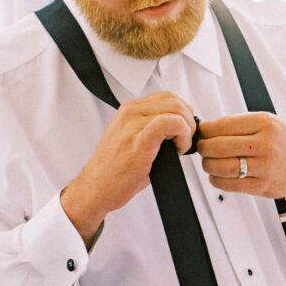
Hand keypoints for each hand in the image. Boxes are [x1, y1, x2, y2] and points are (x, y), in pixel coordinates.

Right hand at [60, 91, 197, 242]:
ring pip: (176, 110)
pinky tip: (179, 149)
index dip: (183, 112)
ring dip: (187, 128)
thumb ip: (152, 126)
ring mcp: (133, 124)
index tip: (183, 130)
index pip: (168, 96)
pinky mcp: (140, 140)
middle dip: (188, 120)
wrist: (97, 188)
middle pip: (175, 101)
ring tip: (180, 146)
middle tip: (185, 139)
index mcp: (129, 110)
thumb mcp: (132, 138)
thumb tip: (181, 125)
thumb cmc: (116, 170)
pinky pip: (171, 123)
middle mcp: (130, 113)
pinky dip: (183, 135)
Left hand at [196, 113, 285, 200]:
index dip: (205, 130)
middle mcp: (266, 145)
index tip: (202, 133)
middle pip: (218, 147)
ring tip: (209, 162)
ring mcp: (265, 167)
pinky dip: (216, 180)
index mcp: (265, 124)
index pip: (222, 126)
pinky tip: (219, 175)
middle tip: (202, 147)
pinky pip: (229, 185)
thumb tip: (207, 130)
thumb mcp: (269, 123)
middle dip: (203, 148)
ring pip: (221, 167)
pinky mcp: (263, 186)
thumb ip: (240, 124)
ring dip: (208, 165)